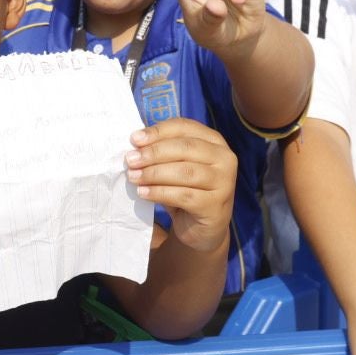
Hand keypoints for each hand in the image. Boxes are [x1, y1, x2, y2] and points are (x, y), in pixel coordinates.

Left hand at [125, 119, 235, 253]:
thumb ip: (162, 151)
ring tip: (133, 177)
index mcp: (214, 141)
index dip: (158, 131)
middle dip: (154, 153)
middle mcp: (225, 158)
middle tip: (131, 160)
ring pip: (185, 172)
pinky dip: (160, 193)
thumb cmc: (186, 188)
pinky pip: (183, 196)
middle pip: (185, 148)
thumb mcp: (176, 165)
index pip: (184, 127)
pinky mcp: (216, 206)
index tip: (134, 139)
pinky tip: (144, 193)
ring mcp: (224, 182)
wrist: (202, 227)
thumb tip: (136, 142)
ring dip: (154, 173)